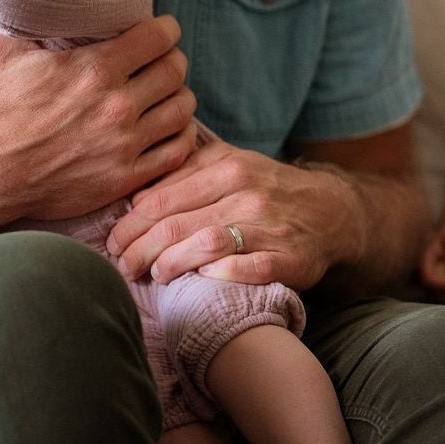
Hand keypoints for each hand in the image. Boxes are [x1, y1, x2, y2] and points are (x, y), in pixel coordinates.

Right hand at [0, 16, 196, 221]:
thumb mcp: (0, 50)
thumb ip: (24, 14)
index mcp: (94, 69)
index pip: (159, 37)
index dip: (166, 29)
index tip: (163, 29)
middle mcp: (116, 105)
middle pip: (176, 70)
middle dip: (173, 59)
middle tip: (164, 60)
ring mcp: (123, 144)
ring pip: (182, 109)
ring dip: (179, 96)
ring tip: (167, 93)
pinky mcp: (124, 177)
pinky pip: (177, 152)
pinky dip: (180, 136)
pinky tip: (168, 128)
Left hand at [106, 141, 362, 288]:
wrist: (331, 212)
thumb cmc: (267, 190)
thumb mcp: (231, 165)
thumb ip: (185, 172)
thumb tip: (134, 193)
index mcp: (228, 167)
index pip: (161, 199)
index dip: (129, 225)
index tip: (114, 243)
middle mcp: (248, 194)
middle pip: (175, 225)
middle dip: (138, 251)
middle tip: (123, 266)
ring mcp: (270, 227)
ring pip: (206, 245)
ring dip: (170, 265)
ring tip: (154, 276)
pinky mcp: (290, 259)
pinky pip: (248, 270)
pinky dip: (220, 275)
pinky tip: (202, 279)